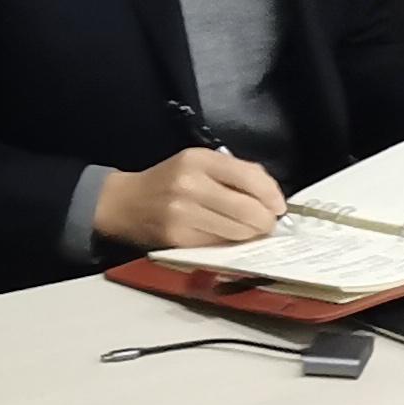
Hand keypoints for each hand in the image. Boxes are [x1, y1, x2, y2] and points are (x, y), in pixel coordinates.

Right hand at [95, 147, 288, 251]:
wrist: (125, 203)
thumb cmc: (169, 181)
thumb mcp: (198, 163)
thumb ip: (234, 173)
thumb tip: (272, 196)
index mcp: (199, 160)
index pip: (249, 177)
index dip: (272, 195)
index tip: (279, 206)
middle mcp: (191, 185)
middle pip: (248, 209)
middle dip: (266, 221)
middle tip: (268, 224)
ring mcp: (184, 214)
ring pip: (237, 231)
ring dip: (251, 235)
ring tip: (250, 231)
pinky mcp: (179, 239)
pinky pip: (219, 244)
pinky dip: (231, 243)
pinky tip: (229, 237)